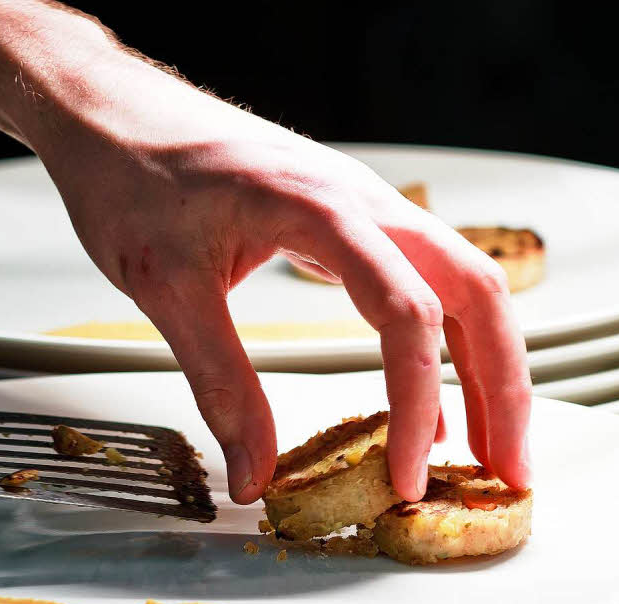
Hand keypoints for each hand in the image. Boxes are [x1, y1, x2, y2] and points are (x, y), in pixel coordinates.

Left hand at [28, 54, 531, 504]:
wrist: (112, 112)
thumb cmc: (132, 176)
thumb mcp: (168, 288)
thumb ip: (220, 382)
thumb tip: (254, 471)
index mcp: (321, 208)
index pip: (405, 315)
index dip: (416, 405)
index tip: (405, 476)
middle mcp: (362, 200)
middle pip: (475, 291)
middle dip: (502, 386)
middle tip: (506, 469)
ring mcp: (361, 204)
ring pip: (461, 282)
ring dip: (485, 362)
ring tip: (488, 442)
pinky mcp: (346, 217)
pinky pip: (420, 277)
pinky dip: (440, 338)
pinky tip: (431, 389)